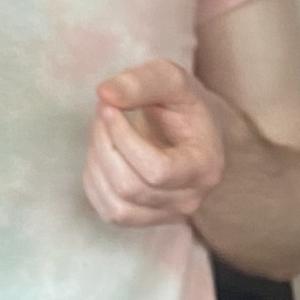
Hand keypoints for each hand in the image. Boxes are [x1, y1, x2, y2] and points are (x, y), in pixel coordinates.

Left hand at [84, 59, 226, 227]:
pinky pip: (111, 213)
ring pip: (117, 206)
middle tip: (104, 113)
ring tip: (102, 134)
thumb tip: (104, 94)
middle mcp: (190, 200)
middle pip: (130, 188)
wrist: (193, 132)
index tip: (109, 107)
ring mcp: (169, 215)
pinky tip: (102, 156)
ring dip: (97, 164)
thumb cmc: (183, 105)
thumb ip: (142, 82)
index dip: (123, 139)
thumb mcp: (171, 79)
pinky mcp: (148, 219)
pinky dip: (95, 183)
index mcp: (204, 168)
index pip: (157, 171)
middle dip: (105, 145)